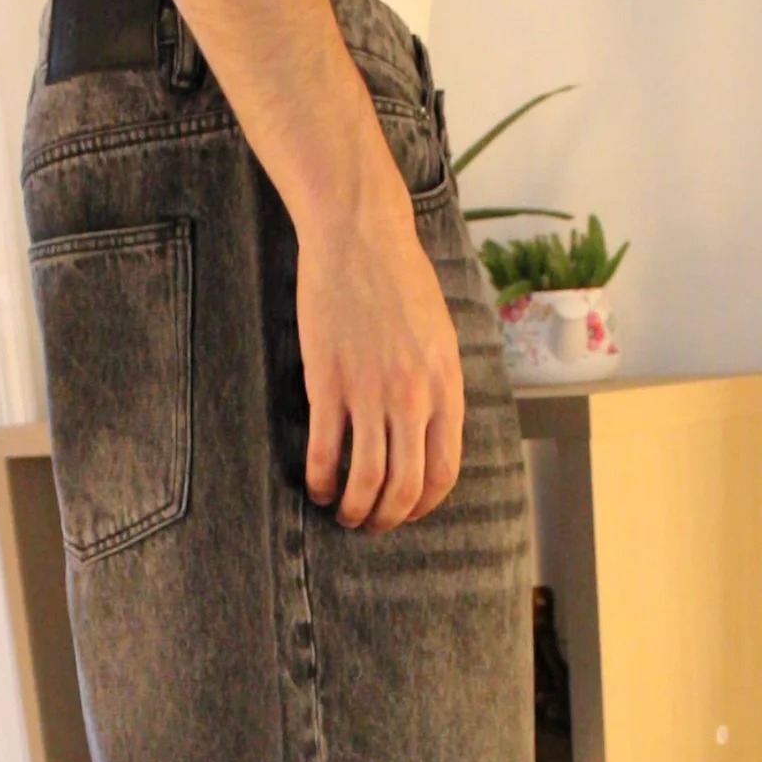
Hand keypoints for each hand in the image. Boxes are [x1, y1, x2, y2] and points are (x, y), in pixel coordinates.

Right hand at [294, 145, 464, 532]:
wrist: (359, 236)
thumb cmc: (400, 280)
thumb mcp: (440, 335)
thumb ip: (439, 385)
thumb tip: (432, 430)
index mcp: (445, 387)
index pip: (443, 470)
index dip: (425, 503)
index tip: (409, 512)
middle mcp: (413, 398)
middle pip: (405, 485)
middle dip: (388, 518)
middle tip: (372, 525)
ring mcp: (369, 392)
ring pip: (366, 479)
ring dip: (354, 509)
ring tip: (342, 514)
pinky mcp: (328, 383)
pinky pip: (324, 451)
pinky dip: (320, 480)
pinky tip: (316, 487)